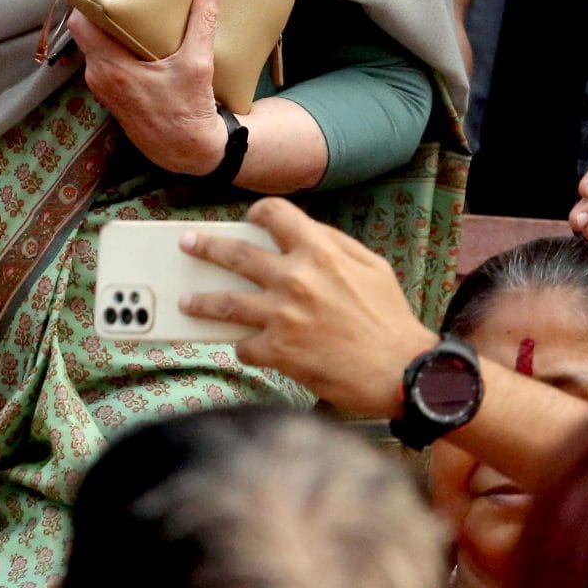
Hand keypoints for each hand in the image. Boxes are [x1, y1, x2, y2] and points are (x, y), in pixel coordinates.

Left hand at [67, 0, 226, 173]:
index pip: (80, 25)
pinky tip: (132, 37)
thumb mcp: (198, 64)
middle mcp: (99, 76)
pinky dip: (112, 47)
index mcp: (112, 67)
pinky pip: (101, 61)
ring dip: (107, 30)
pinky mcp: (111, 94)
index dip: (87, 1)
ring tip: (128, 10)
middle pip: (86, 32)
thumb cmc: (188, 112)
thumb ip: (203, 22)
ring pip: (93, 47)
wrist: (186, 151)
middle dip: (101, 11)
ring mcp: (102, 87)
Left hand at [178, 198, 432, 420]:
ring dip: (200, 301)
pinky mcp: (278, 351)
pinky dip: (243, 345)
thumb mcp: (372, 266)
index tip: (248, 221)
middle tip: (187, 245)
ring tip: (186, 301)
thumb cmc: (390, 320)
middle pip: (235, 255)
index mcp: (320, 251)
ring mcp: (282, 315)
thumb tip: (306, 233)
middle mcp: (296, 278)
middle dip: (205, 248)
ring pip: (224, 302)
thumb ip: (336, 244)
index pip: (275, 214)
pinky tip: (243, 346)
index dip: (258, 215)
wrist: (401, 372)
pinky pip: (244, 345)